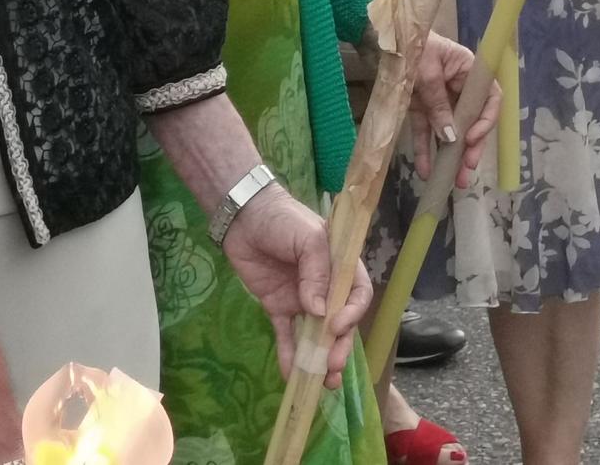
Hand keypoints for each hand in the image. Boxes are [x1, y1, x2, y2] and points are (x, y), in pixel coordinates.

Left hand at [222, 186, 370, 388]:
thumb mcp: (308, 237)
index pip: (357, 293)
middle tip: (332, 367)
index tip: (337, 325)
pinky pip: (286, 335)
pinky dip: (289, 355)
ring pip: (315, 334)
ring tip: (321, 383)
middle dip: (338, 346)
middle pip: (338, 322)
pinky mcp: (278, 307)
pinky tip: (290, 375)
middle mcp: (324, 286)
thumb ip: (316, 272)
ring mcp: (301, 299)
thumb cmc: (283, 218)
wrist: (242, 216)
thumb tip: (319, 311)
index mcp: (339, 266)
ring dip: (319, 358)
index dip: (353, 313)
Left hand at [408, 33, 497, 186]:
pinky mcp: (421, 107)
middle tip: (466, 171)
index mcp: (468, 70)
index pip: (488, 99)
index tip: (471, 139)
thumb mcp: (427, 74)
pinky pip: (426, 131)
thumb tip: (451, 137)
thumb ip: (439, 105)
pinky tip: (425, 171)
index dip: (485, 121)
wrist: (380, 39)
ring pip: (449, 131)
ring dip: (450, 155)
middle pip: (471, 120)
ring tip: (451, 180)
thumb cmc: (411, 47)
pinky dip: (425, 150)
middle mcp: (458, 86)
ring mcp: (439, 99)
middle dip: (470, 147)